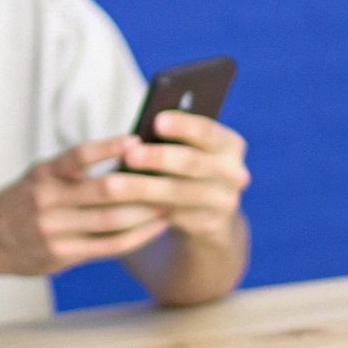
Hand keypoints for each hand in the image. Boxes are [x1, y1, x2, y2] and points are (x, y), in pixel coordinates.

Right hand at [0, 136, 171, 275]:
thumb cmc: (24, 200)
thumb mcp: (41, 176)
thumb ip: (75, 170)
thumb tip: (130, 157)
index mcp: (45, 174)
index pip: (78, 156)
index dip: (108, 148)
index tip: (136, 140)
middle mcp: (48, 200)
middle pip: (103, 192)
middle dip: (141, 186)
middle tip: (170, 177)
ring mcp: (55, 231)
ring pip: (111, 222)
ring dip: (145, 214)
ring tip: (171, 204)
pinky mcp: (62, 256)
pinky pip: (107, 247)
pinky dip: (135, 238)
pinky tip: (154, 229)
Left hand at [119, 113, 250, 243]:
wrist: (208, 215)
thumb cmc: (186, 169)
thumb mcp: (187, 151)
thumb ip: (172, 140)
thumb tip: (135, 136)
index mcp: (230, 145)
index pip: (209, 131)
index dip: (184, 126)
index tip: (157, 121)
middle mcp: (235, 173)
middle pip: (194, 163)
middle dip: (160, 158)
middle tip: (130, 155)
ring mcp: (225, 202)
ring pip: (180, 194)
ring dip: (145, 189)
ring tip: (113, 185)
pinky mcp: (211, 227)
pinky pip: (175, 218)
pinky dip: (147, 211)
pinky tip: (122, 207)